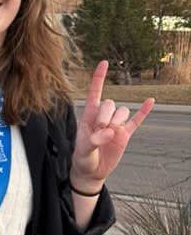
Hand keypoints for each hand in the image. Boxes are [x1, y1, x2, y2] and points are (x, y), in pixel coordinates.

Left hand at [70, 60, 154, 190]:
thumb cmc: (83, 158)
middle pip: (110, 104)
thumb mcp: (83, 150)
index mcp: (89, 115)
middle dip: (106, 116)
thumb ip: (94, 140)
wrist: (91, 171)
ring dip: (117, 122)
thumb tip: (110, 132)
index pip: (94, 92)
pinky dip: (144, 111)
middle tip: (100, 131)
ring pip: (122, 112)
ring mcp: (115, 125)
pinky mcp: (125, 134)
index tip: (104, 62)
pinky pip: (136, 120)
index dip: (99, 78)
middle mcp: (103, 117)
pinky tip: (150, 101)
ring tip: (108, 136)